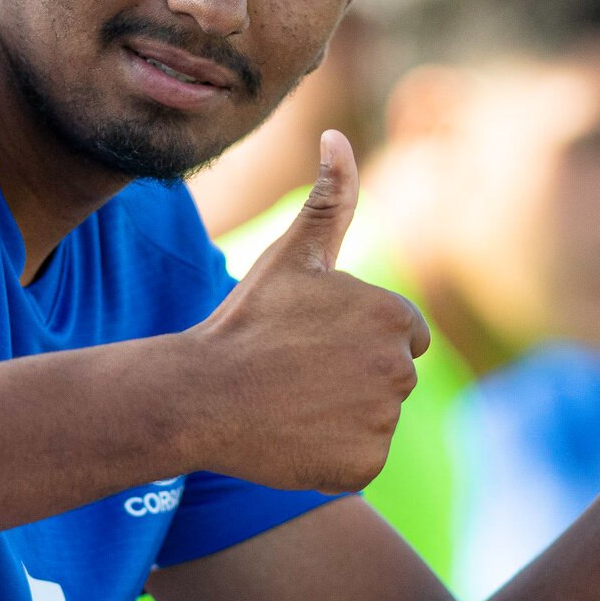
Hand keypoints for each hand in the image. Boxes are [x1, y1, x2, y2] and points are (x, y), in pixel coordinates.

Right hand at [191, 131, 428, 492]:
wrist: (199, 394)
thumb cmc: (245, 319)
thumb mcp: (292, 254)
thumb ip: (330, 198)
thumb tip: (337, 134)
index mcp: (392, 315)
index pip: (400, 332)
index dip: (353, 336)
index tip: (309, 339)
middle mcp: (399, 368)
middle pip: (389, 376)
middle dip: (351, 375)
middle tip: (294, 371)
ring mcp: (382, 421)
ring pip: (373, 417)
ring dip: (341, 415)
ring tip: (290, 402)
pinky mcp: (363, 465)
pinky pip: (359, 458)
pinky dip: (331, 454)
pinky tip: (292, 435)